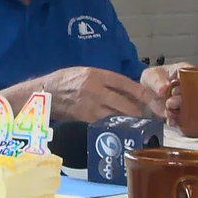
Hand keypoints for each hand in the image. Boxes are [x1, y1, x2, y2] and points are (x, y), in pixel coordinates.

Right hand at [42, 66, 161, 122]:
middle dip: (139, 110)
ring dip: (129, 120)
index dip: (140, 92)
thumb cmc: (65, 80)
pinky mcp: (85, 119)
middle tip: (150, 115)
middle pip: (124, 103)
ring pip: (117, 115)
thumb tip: (126, 90)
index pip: (124, 83)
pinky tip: (122, 125)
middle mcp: (95, 90)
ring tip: (139, 122)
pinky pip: (106, 122)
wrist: (45, 94)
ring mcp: (90, 106)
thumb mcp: (85, 72)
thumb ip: (104, 80)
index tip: (152, 98)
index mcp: (96, 75)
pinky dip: (116, 124)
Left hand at [143, 62, 191, 125]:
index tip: (174, 90)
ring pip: (188, 107)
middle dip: (181, 100)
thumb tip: (164, 88)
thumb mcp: (150, 76)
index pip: (192, 76)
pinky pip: (181, 118)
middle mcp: (188, 87)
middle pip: (192, 94)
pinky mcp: (180, 112)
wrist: (145, 93)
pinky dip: (176, 120)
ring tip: (168, 112)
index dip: (186, 84)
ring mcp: (185, 101)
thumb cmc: (152, 79)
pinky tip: (170, 120)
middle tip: (169, 102)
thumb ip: (156, 81)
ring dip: (179, 112)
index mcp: (184, 72)